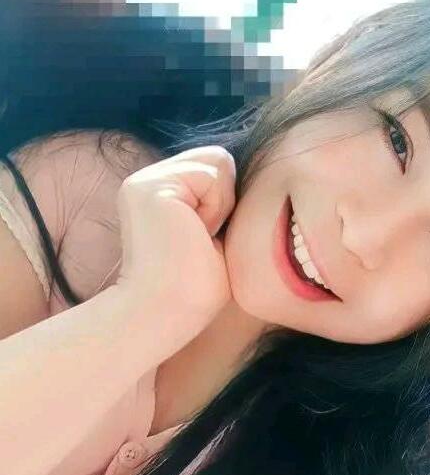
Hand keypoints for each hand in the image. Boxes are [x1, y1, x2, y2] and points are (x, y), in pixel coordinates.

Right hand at [114, 145, 236, 346]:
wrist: (167, 314)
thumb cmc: (196, 291)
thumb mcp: (215, 238)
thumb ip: (220, 202)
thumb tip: (239, 172)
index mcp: (161, 195)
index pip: (215, 170)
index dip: (226, 204)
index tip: (204, 242)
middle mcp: (147, 182)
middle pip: (219, 160)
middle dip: (225, 200)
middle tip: (200, 240)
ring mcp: (145, 180)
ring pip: (218, 162)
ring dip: (221, 205)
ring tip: (195, 239)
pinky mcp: (150, 186)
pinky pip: (212, 174)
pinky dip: (215, 207)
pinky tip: (192, 235)